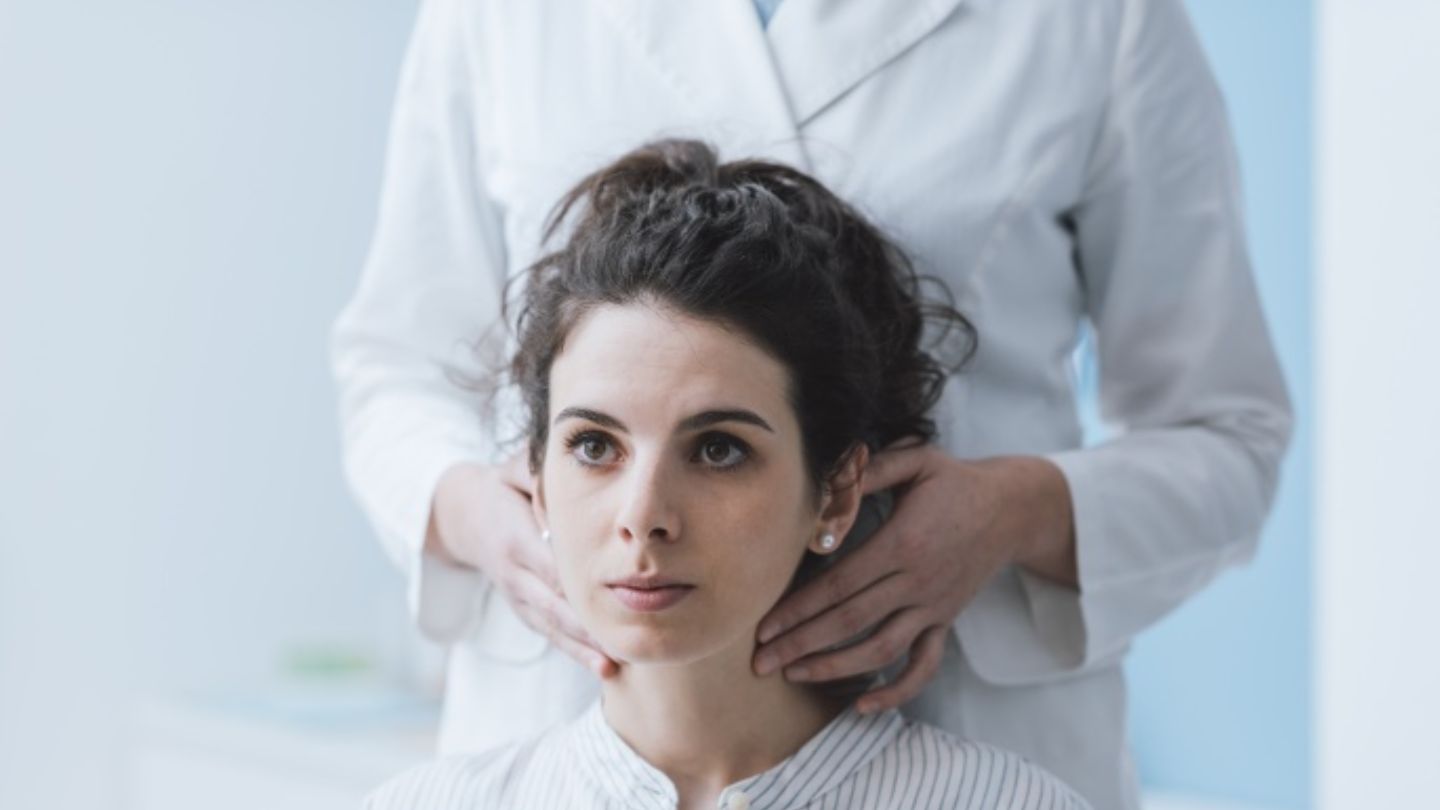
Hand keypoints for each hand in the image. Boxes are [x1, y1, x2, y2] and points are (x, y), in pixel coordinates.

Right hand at [428, 453, 619, 677]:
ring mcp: (516, 595)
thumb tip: (567, 492)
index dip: (578, 584)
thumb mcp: (515, 470)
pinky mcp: (522, 609)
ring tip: (613, 668)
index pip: (550, 566)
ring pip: (552, 627)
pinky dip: (575, 652)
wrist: (462, 516)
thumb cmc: (502, 487)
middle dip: (586, 628)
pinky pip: (549, 633)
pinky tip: (603, 668)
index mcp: (515, 539)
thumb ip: (538, 477)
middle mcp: (514, 573)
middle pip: (553, 605)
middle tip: (621, 645)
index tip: (612, 597)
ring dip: (582, 649)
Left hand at [751, 439, 1074, 713]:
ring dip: (835, 668)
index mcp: (902, 543)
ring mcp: (933, 607)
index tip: (765, 626)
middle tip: (761, 662)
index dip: (799, 608)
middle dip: (801, 644)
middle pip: (850, 621)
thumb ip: (868, 472)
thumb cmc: (954, 481)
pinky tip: (865, 705)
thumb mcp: (914, 461)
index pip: (839, 584)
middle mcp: (916, 581)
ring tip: (795, 675)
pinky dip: (897, 690)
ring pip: (881, 649)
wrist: (1012, 508)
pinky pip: (924, 665)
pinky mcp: (945, 621)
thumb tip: (824, 490)